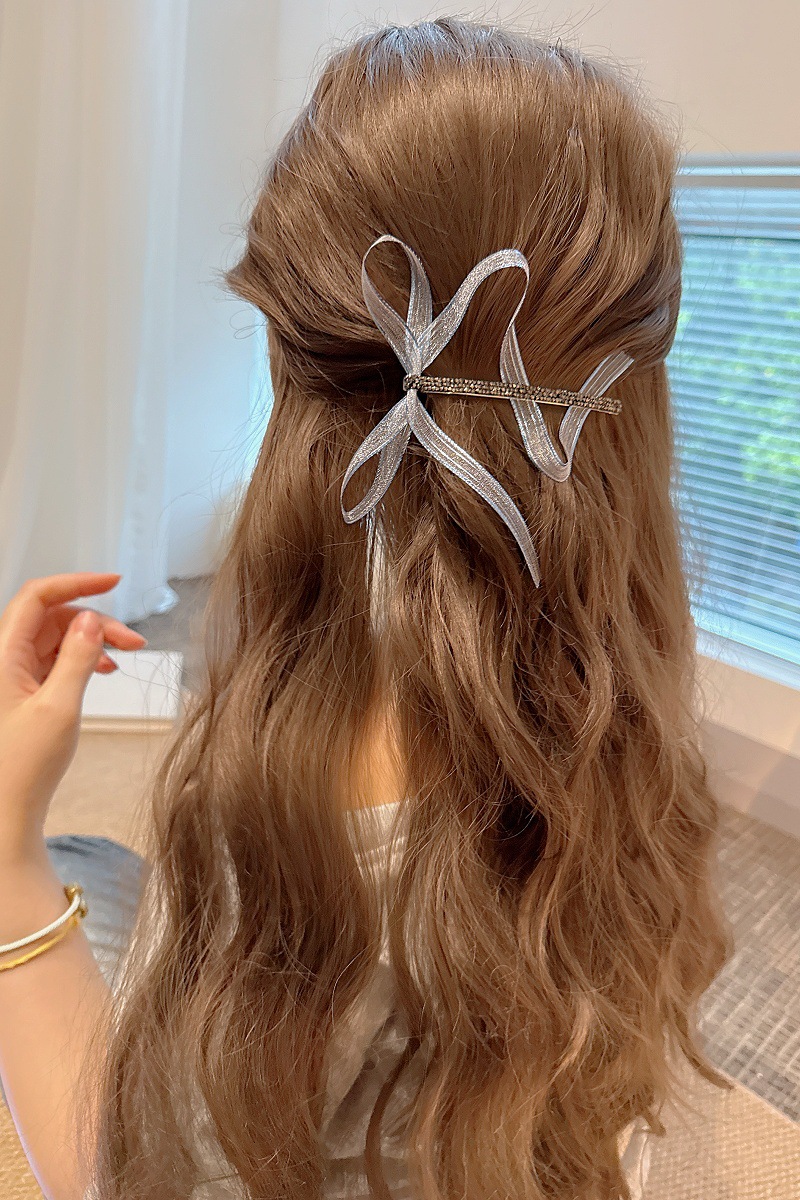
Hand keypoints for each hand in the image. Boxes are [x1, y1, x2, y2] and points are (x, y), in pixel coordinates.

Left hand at [0, 573, 147, 862]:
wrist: (5, 816)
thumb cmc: (23, 770)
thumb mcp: (59, 708)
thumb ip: (76, 658)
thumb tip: (89, 618)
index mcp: (1, 657)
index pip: (37, 598)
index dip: (76, 582)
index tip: (112, 581)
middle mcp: (3, 661)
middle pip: (52, 617)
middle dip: (95, 620)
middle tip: (134, 641)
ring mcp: (12, 677)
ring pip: (56, 638)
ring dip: (92, 640)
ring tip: (124, 656)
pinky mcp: (22, 694)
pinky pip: (54, 661)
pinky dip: (81, 659)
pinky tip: (102, 671)